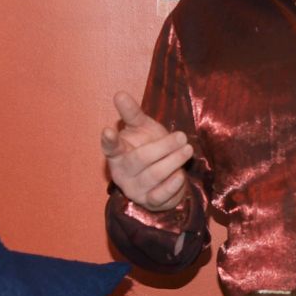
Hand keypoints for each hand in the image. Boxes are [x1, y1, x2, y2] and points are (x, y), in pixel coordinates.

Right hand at [100, 91, 194, 210]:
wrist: (164, 176)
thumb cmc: (149, 146)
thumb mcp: (142, 128)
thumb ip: (132, 113)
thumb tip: (120, 94)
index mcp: (118, 153)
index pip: (110, 147)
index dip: (109, 140)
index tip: (108, 130)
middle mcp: (122, 172)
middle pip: (140, 159)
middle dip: (163, 147)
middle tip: (182, 136)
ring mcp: (135, 188)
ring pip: (154, 175)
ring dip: (173, 161)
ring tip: (187, 149)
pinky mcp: (150, 201)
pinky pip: (160, 195)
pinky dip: (172, 185)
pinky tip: (181, 174)